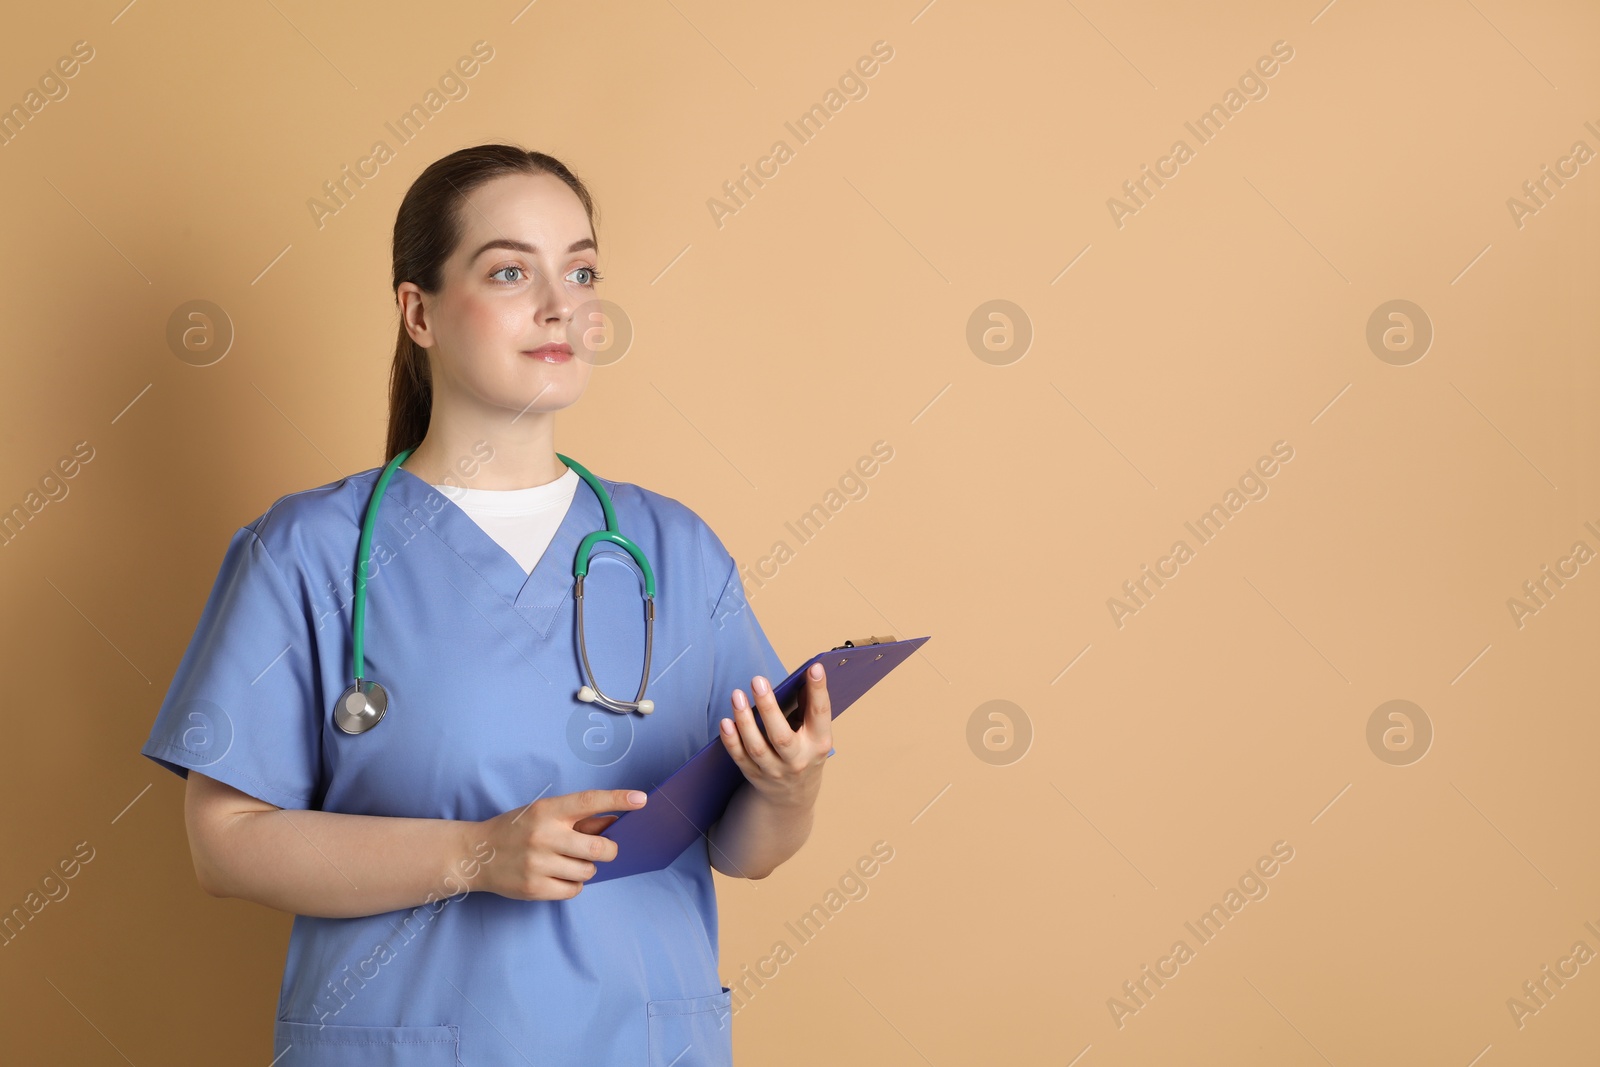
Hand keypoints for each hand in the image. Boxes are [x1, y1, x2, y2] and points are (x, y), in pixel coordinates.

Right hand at [473, 788, 646, 900]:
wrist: (475, 855)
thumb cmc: (516, 829)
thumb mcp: (542, 813)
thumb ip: (576, 817)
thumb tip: (614, 821)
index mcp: (546, 810)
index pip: (589, 801)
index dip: (618, 799)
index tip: (641, 800)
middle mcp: (543, 835)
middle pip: (599, 848)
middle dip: (609, 851)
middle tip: (605, 849)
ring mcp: (538, 864)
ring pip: (588, 871)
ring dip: (587, 868)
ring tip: (568, 862)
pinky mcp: (534, 888)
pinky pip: (574, 890)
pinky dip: (573, 884)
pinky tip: (558, 875)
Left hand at [718, 662, 831, 808]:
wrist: (794, 797)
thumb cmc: (805, 751)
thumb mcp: (816, 733)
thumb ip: (810, 708)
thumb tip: (806, 674)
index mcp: (819, 744)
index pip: (820, 715)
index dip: (818, 691)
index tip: (814, 668)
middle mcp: (798, 760)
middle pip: (781, 737)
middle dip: (768, 708)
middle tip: (757, 680)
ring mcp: (775, 771)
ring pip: (757, 748)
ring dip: (745, 721)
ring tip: (737, 694)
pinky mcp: (755, 776)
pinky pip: (740, 758)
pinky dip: (731, 741)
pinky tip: (725, 722)